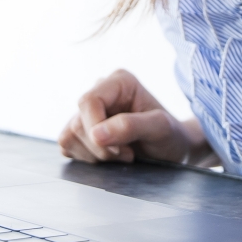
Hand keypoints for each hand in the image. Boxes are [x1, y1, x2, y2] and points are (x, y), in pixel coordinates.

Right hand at [58, 70, 205, 164]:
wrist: (174, 151)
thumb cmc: (171, 136)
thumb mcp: (160, 129)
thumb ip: (130, 126)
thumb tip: (97, 134)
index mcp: (118, 82)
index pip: (88, 101)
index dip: (96, 128)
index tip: (120, 149)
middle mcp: (100, 93)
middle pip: (78, 123)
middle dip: (101, 147)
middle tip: (128, 154)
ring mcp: (89, 113)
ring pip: (69, 136)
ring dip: (95, 155)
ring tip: (122, 154)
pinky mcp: (82, 132)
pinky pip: (67, 147)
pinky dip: (87, 159)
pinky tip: (109, 158)